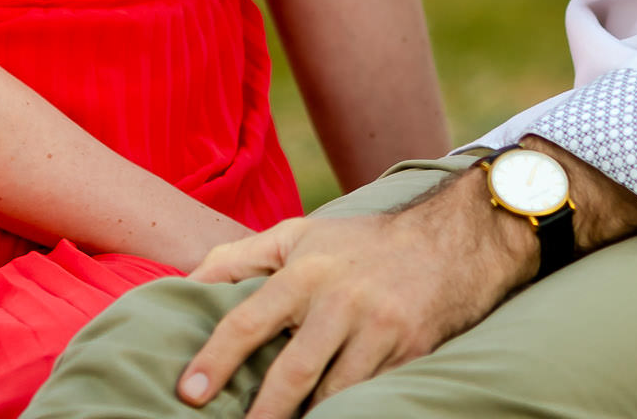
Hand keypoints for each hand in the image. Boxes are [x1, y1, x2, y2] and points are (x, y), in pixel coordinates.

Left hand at [175, 171, 533, 417]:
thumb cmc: (361, 243)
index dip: (215, 359)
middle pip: (293, 372)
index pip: (249, 319)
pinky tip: (330, 415)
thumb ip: (238, 258)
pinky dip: (348, 409)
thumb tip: (182, 285)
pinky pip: (370, 395)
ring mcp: (380, 330)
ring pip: (333, 393)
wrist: (455, 239)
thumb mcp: (297, 235)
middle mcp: (342, 300)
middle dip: (263, 412)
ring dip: (307, 415)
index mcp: (306, 271)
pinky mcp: (411, 353)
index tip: (190, 392)